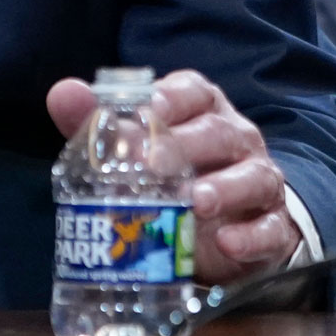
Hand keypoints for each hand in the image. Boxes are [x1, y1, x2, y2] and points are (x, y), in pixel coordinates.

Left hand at [48, 69, 298, 284]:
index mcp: (203, 113)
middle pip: (219, 132)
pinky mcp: (273, 225)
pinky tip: (228, 243)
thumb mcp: (140, 150)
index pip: (194, 92)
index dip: (172, 97)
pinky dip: (251, 236)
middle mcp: (237, 139)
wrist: (233, 227)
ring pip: (251, 176)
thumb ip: (100, 124)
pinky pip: (269, 228)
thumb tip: (62, 93)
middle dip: (186, 145)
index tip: (148, 107)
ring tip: (197, 202)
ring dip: (225, 188)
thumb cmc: (180, 175)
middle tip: (150, 164)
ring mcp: (258, 180)